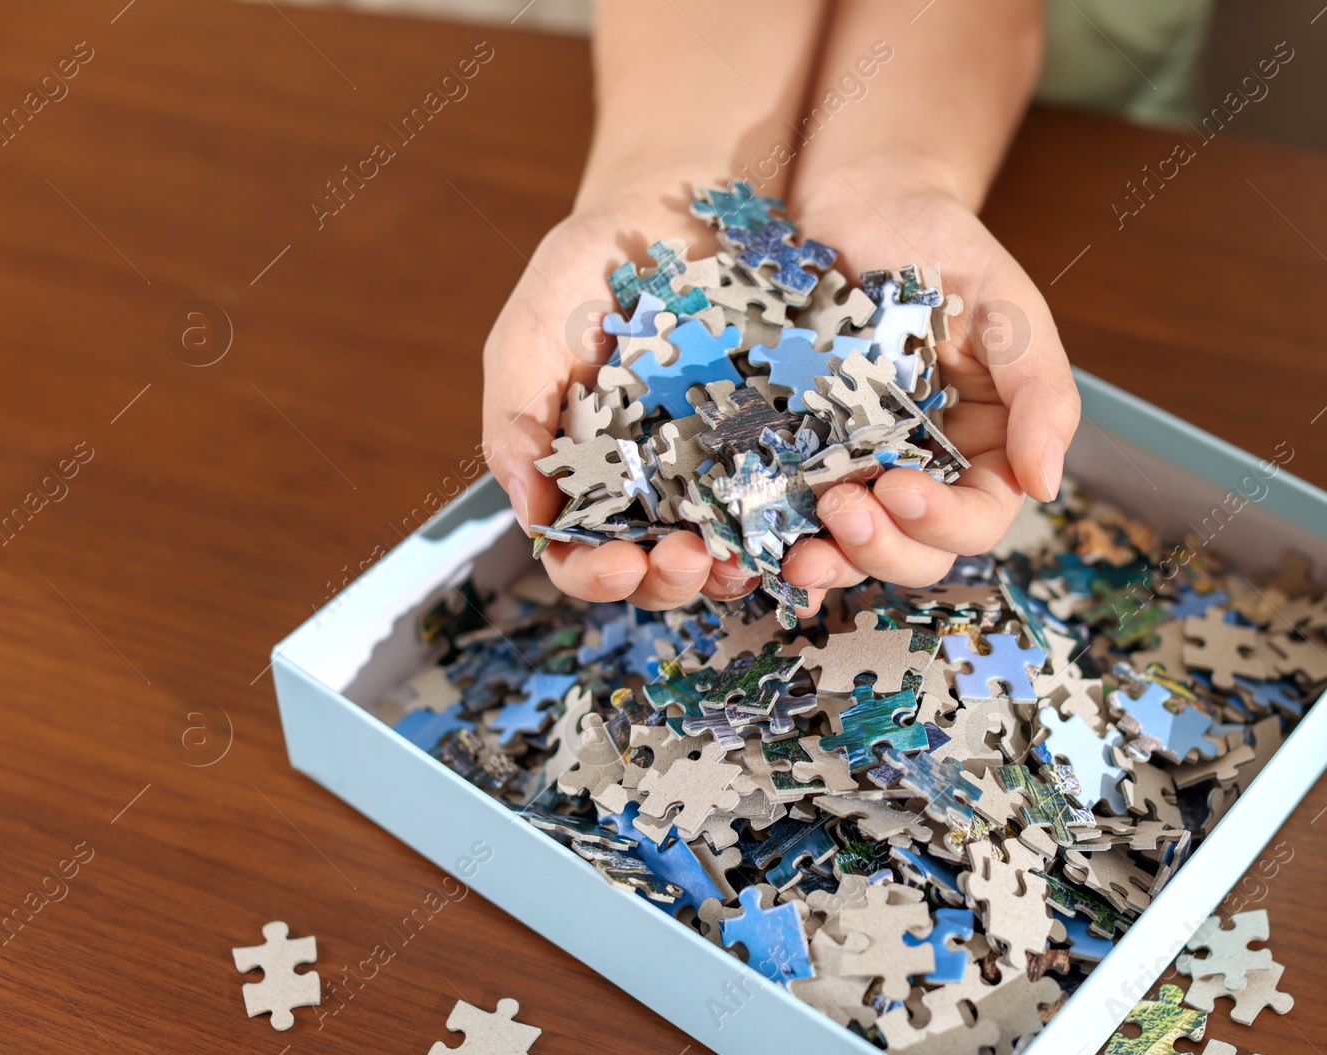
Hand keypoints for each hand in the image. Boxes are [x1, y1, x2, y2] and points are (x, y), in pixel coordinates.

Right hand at [482, 190, 809, 610]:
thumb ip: (520, 410)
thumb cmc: (598, 266)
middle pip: (658, 572)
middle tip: (690, 560)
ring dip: (735, 571)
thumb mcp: (540, 325)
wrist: (689, 200)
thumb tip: (529, 508)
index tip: (619, 563)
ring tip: (747, 558)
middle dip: (670, 582)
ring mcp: (726, 470)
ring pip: (730, 553)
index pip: (582, 555)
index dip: (595, 575)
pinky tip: (806, 524)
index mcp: (591, 476)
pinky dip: (799, 528)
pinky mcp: (789, 442)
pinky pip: (797, 502)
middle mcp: (658, 490)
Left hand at [780, 175, 1080, 591]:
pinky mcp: (805, 455)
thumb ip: (1040, 393)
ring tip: (801, 549)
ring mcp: (862, 465)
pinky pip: (801, 516)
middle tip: (841, 508)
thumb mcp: (1007, 308)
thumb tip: (1046, 485)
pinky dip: (790, 543)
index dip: (943, 521)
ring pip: (861, 547)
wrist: (860, 202)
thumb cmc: (940, 245)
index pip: (979, 515)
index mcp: (985, 443)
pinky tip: (769, 550)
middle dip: (882, 547)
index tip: (898, 488)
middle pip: (919, 550)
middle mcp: (926, 467)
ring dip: (836, 560)